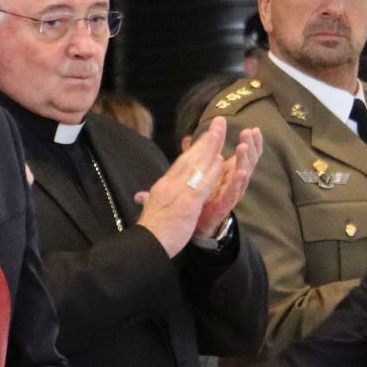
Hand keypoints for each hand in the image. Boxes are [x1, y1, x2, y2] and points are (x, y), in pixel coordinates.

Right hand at [135, 117, 230, 256]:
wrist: (146, 243)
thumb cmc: (151, 228)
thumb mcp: (152, 207)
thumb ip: (153, 196)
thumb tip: (146, 192)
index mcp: (164, 185)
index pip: (182, 162)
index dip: (195, 147)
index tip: (206, 135)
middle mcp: (170, 185)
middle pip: (190, 158)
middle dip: (205, 140)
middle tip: (218, 123)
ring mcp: (179, 193)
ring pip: (197, 166)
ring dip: (210, 148)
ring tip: (221, 132)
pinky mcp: (187, 204)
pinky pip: (202, 184)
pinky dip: (211, 171)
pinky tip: (221, 161)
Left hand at [195, 125, 262, 238]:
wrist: (197, 221)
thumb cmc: (204, 194)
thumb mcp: (201, 172)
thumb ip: (196, 155)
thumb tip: (189, 138)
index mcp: (231, 170)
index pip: (246, 154)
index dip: (251, 142)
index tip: (254, 129)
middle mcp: (235, 180)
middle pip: (248, 161)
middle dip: (250, 146)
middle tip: (248, 132)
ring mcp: (232, 192)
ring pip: (243, 174)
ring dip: (244, 159)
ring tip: (243, 146)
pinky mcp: (226, 203)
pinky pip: (233, 192)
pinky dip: (237, 181)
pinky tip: (241, 172)